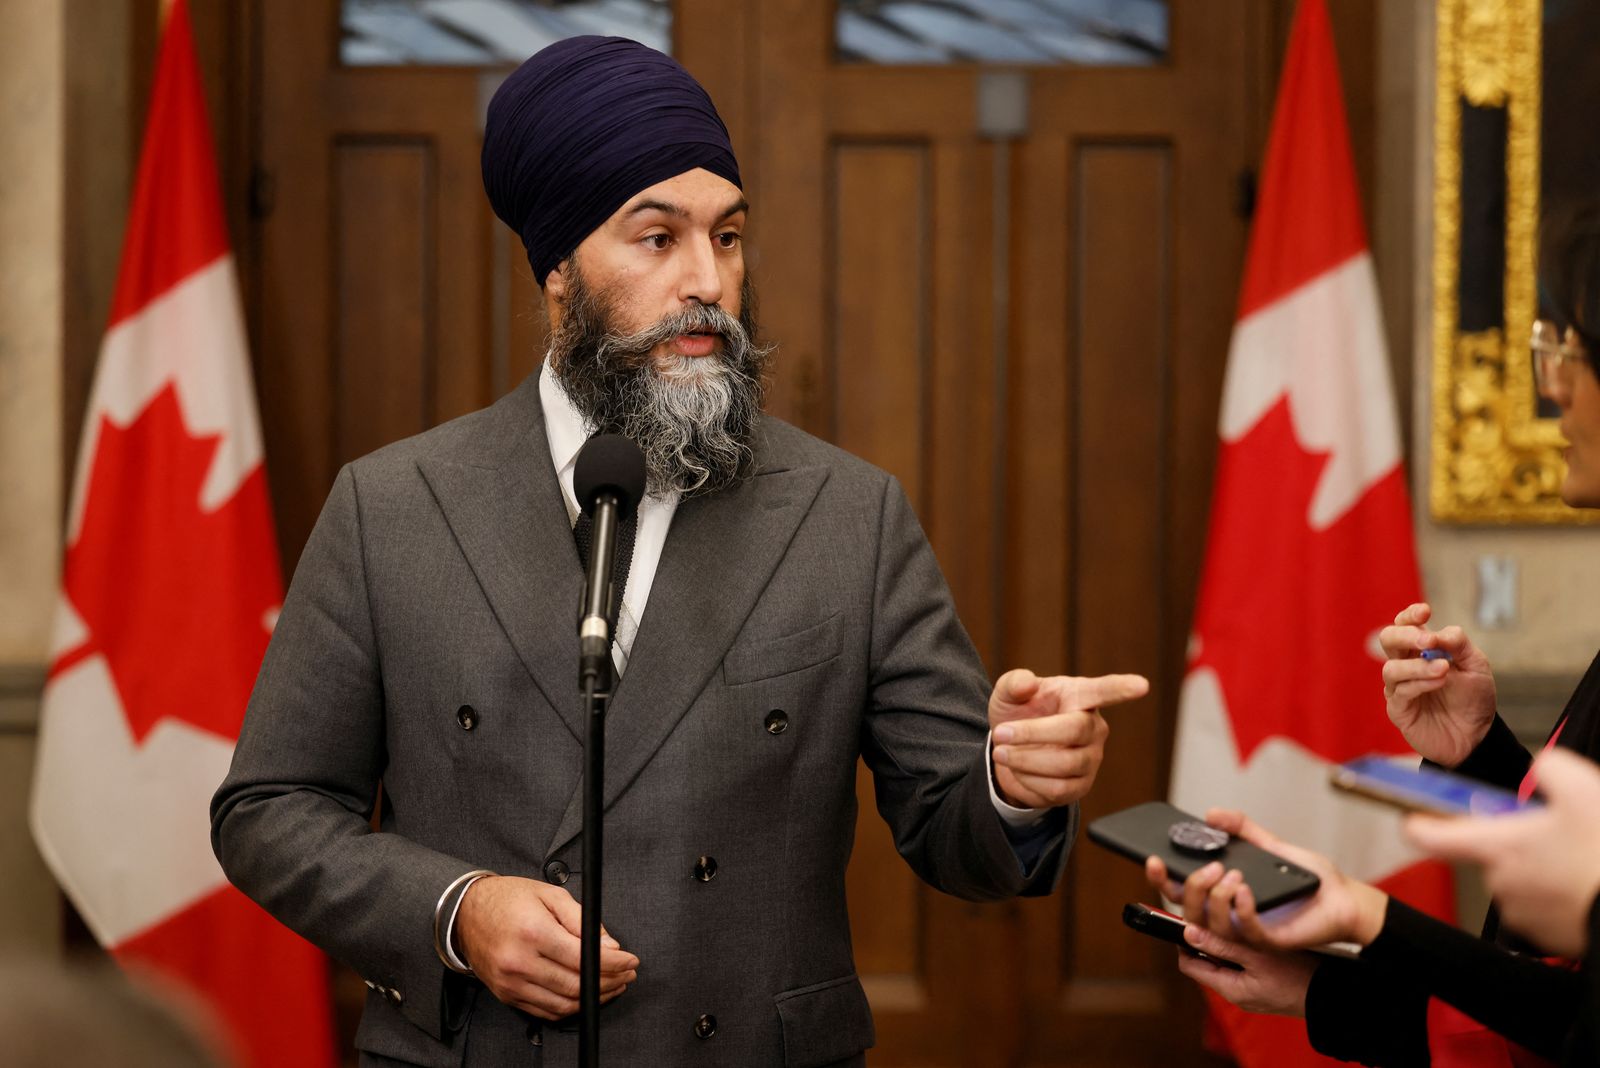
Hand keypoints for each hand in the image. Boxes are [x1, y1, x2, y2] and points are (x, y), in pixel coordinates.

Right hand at [456, 876, 639, 1019]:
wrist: (465, 913)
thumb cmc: (509, 899)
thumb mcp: (550, 894)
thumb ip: (583, 921)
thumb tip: (609, 947)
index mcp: (533, 932)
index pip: (583, 958)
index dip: (614, 963)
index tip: (630, 960)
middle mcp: (519, 961)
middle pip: (576, 985)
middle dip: (610, 982)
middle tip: (627, 973)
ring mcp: (511, 983)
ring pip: (563, 1004)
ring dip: (594, 998)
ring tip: (613, 985)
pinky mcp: (506, 995)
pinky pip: (545, 1011)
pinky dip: (571, 1006)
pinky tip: (586, 994)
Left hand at [988, 669, 1147, 807]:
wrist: (1008, 751)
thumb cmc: (1017, 713)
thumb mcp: (1007, 694)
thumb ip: (1014, 683)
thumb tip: (1027, 683)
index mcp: (1079, 696)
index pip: (1104, 691)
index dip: (1121, 688)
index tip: (1141, 685)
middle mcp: (1093, 727)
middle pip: (1074, 730)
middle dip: (1032, 734)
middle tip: (999, 734)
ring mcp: (1091, 758)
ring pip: (1065, 764)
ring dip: (1025, 760)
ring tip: (1001, 752)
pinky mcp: (1081, 786)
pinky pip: (1057, 789)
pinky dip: (1028, 780)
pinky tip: (1017, 770)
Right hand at [1144, 809, 1387, 950]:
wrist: (1344, 898)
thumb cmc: (1308, 877)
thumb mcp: (1270, 845)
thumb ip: (1241, 829)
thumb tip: (1210, 813)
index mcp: (1222, 893)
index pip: (1180, 890)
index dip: (1160, 878)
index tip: (1153, 857)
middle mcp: (1228, 914)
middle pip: (1187, 909)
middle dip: (1190, 887)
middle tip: (1210, 865)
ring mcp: (1245, 931)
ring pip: (1211, 923)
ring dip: (1216, 897)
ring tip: (1234, 875)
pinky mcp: (1268, 942)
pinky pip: (1245, 931)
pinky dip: (1242, 909)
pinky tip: (1246, 890)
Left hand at [1172, 924, 1318, 1017]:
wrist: (1331, 995)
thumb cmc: (1298, 978)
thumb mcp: (1257, 957)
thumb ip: (1222, 946)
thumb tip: (1188, 933)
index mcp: (1229, 988)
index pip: (1190, 964)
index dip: (1183, 941)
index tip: (1189, 916)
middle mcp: (1235, 991)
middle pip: (1206, 960)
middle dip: (1205, 936)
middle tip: (1209, 908)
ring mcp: (1249, 988)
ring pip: (1224, 959)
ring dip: (1224, 938)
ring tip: (1229, 913)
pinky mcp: (1262, 982)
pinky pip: (1242, 962)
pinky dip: (1240, 945)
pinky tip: (1247, 927)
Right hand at [1379, 602, 1496, 766]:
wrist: (1476, 736)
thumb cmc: (1473, 699)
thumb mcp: (1476, 666)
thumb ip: (1459, 645)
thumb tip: (1439, 632)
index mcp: (1421, 650)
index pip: (1405, 624)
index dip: (1410, 615)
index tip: (1426, 611)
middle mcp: (1405, 665)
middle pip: (1388, 640)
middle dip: (1405, 636)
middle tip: (1428, 641)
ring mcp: (1398, 687)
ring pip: (1391, 668)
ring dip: (1417, 666)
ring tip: (1443, 669)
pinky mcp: (1398, 709)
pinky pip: (1400, 691)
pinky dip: (1420, 683)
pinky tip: (1440, 682)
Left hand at [1405, 748, 1599, 956]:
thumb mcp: (1582, 790)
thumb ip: (1551, 766)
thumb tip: (1545, 768)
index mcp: (1497, 846)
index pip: (1430, 836)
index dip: (1420, 823)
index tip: (1414, 817)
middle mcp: (1500, 883)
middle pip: (1491, 853)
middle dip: (1516, 841)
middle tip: (1554, 834)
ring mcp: (1522, 913)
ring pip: (1519, 879)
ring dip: (1539, 868)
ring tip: (1576, 859)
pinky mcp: (1545, 938)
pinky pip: (1541, 906)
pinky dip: (1557, 895)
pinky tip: (1583, 882)